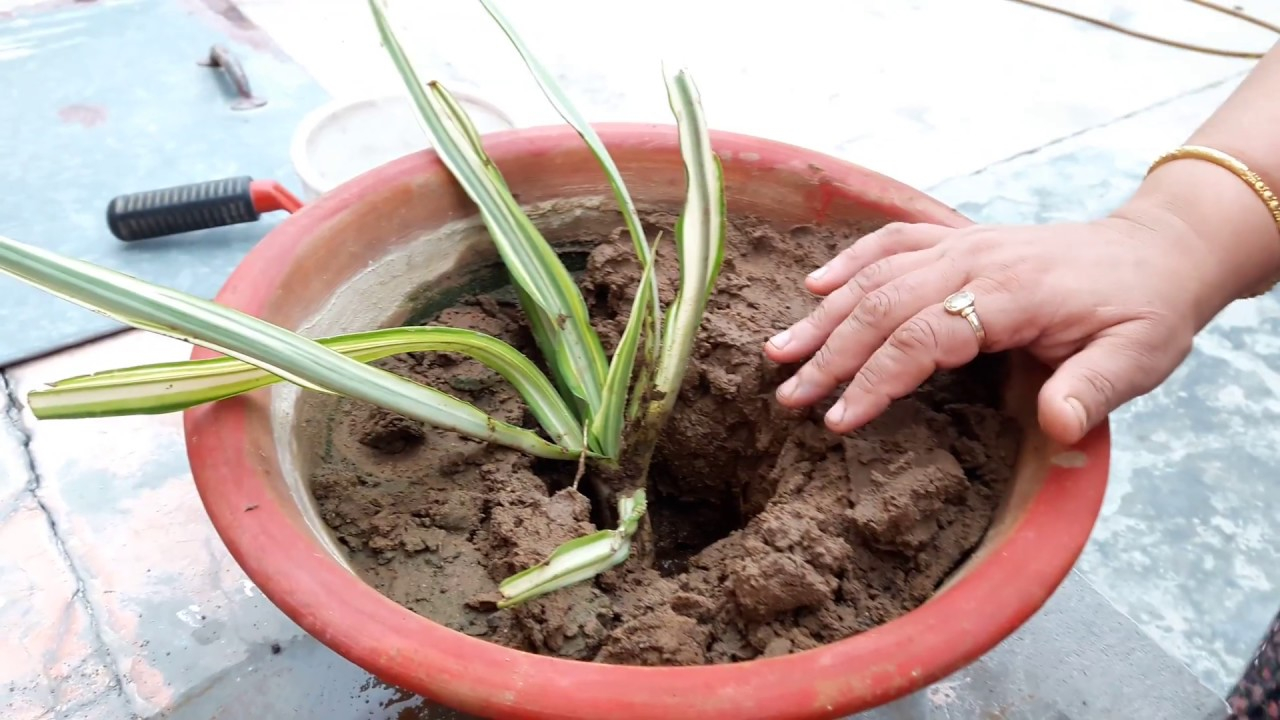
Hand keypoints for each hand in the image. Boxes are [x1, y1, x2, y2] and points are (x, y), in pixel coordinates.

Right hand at [763, 215, 1217, 445]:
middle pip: (883, 305)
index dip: (876, 379)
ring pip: (876, 274)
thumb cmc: (1141, 311)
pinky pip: (891, 242)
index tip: (839, 419)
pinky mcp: (956, 239)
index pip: (923, 336)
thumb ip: (1093, 390)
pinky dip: (850, 261)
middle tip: (789, 397)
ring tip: (778, 351)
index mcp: (1011, 291)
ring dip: (824, 314)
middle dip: (830, 354)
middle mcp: (974, 259)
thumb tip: (1058, 426)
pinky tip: (816, 286)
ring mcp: (961, 244)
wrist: (1155, 251)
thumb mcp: (1138, 357)